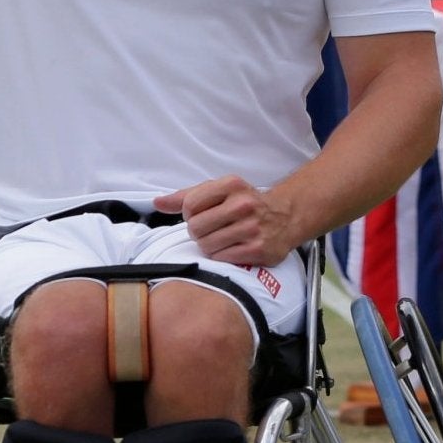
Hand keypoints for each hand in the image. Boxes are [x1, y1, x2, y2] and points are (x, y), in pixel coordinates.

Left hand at [154, 175, 303, 270]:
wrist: (284, 217)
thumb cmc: (243, 203)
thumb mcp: (217, 191)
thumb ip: (185, 196)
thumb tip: (157, 202)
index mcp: (231, 185)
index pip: (189, 205)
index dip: (189, 214)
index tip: (201, 214)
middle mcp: (243, 204)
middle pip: (195, 227)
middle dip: (198, 231)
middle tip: (212, 229)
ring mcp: (252, 228)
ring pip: (206, 245)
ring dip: (209, 245)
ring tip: (222, 238)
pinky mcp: (258, 249)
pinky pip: (221, 258)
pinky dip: (221, 256)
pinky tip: (232, 247)